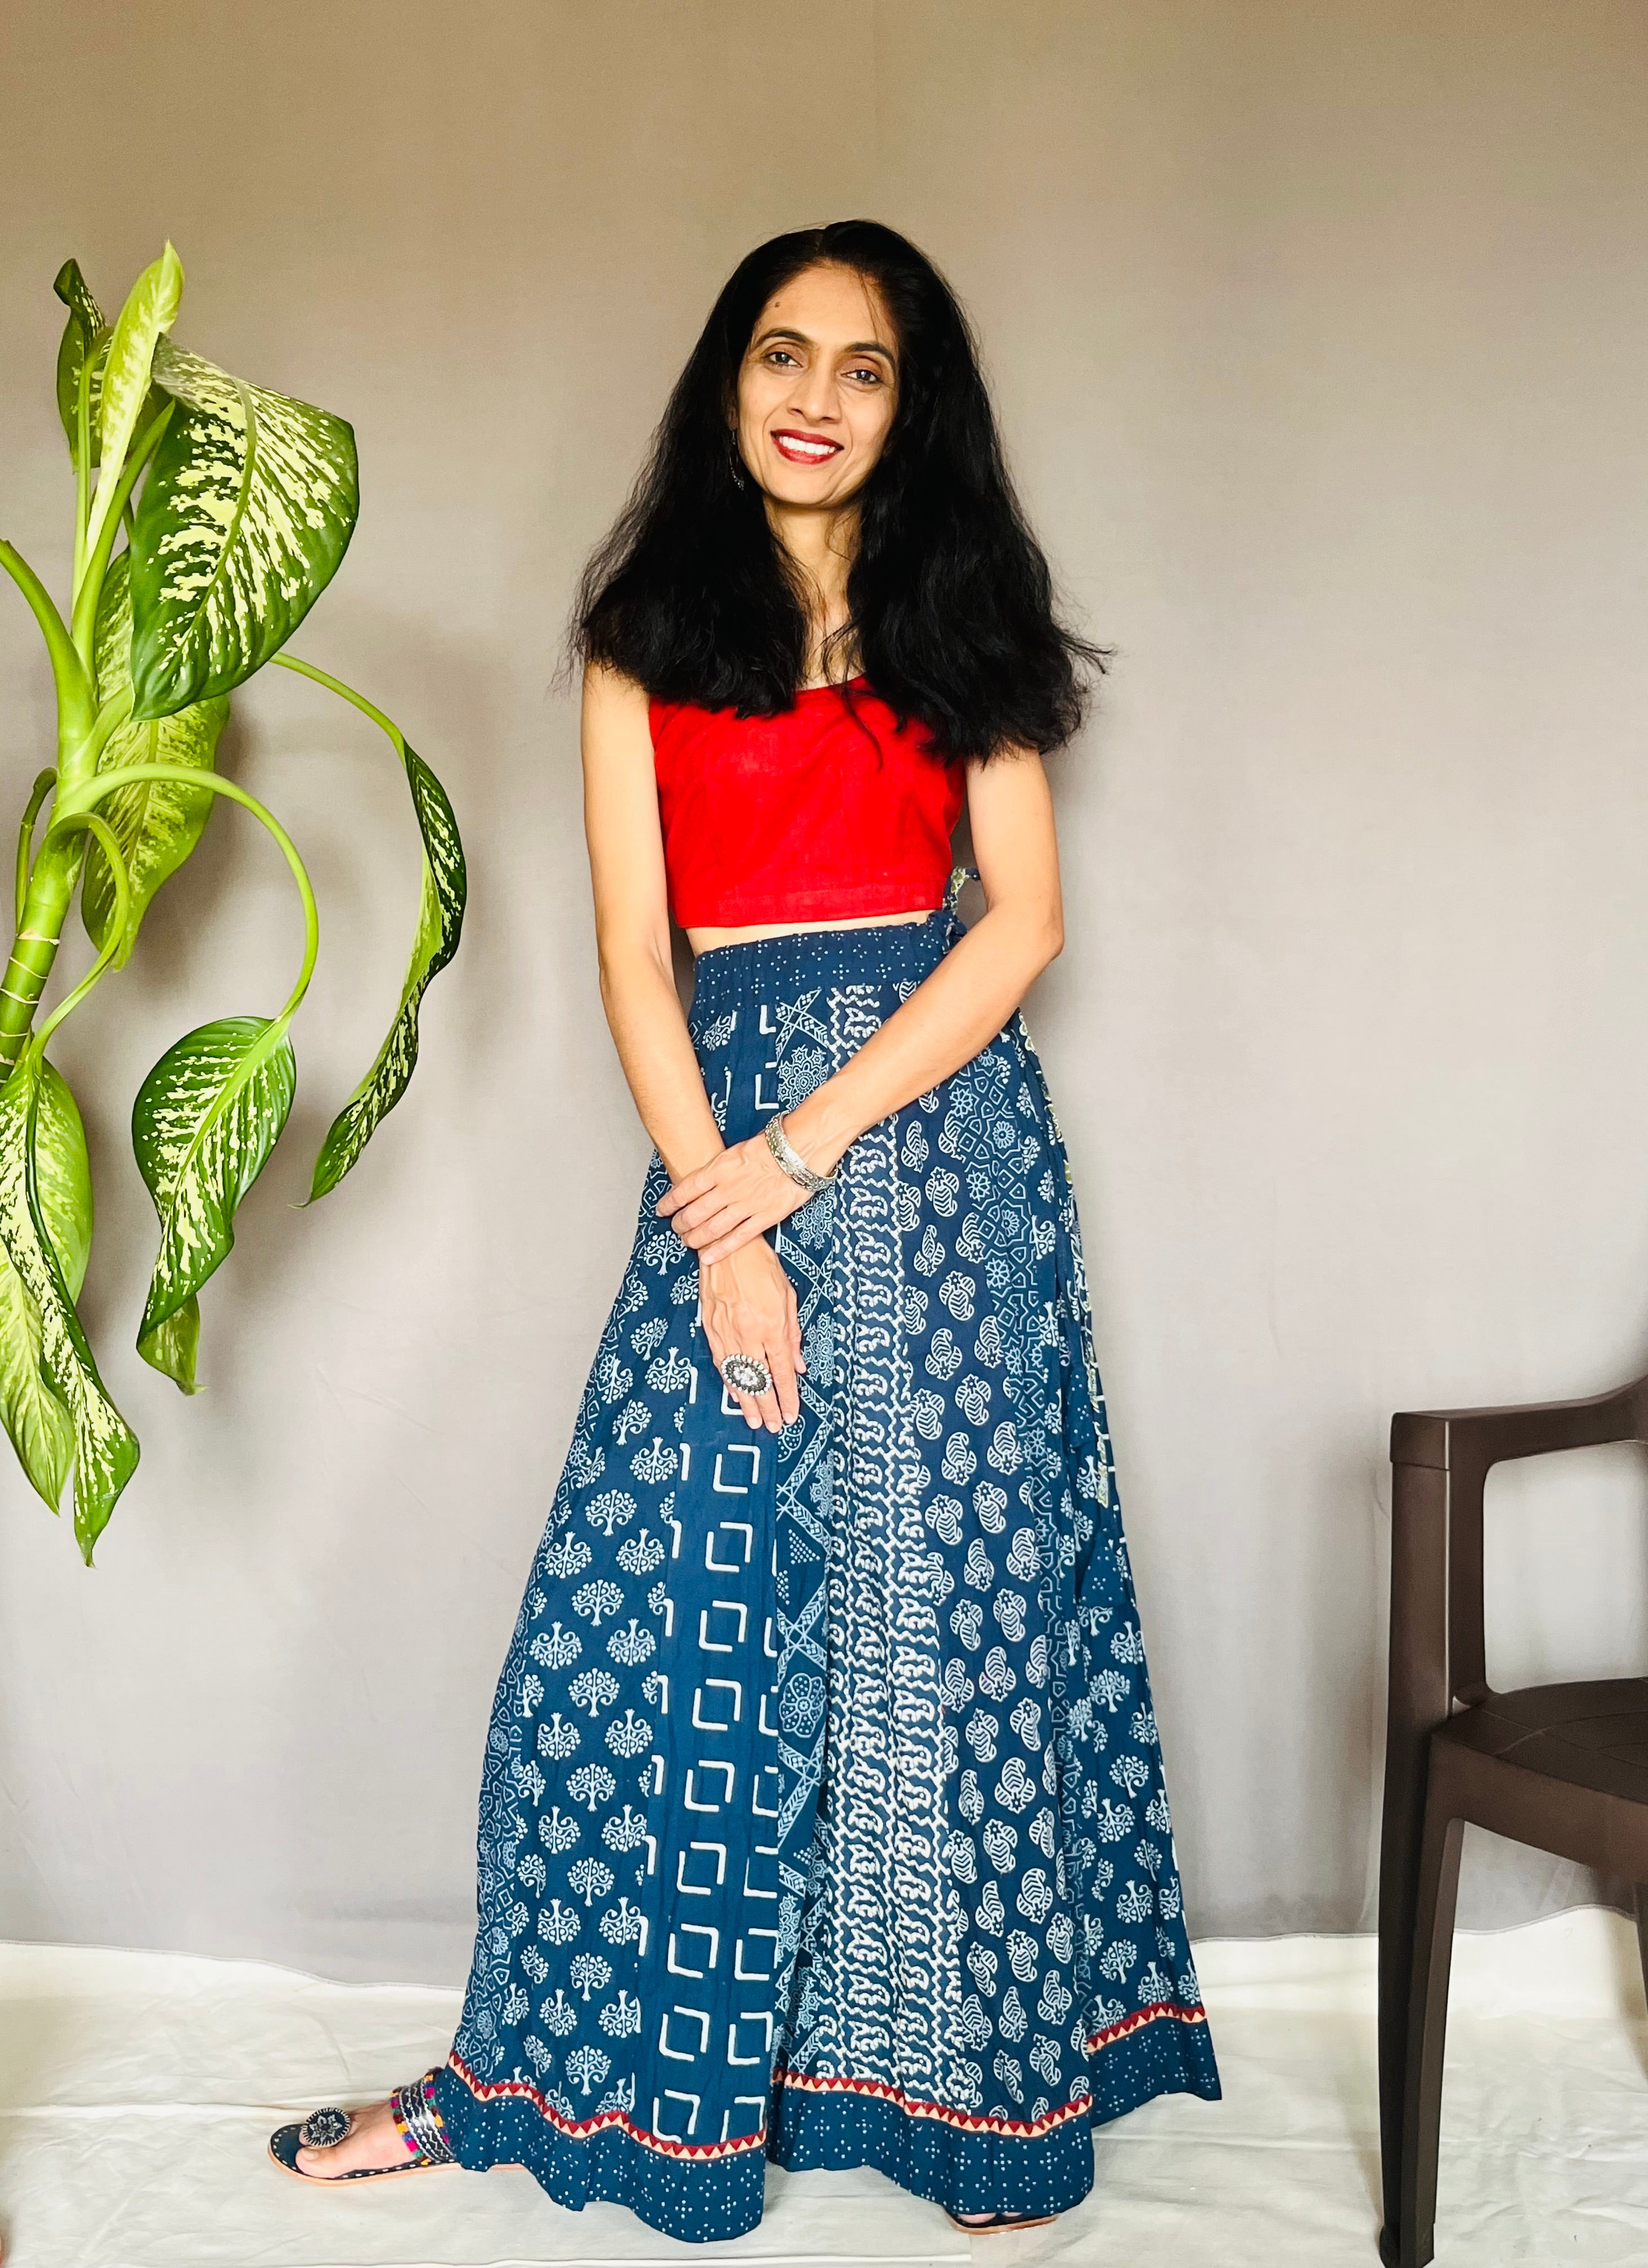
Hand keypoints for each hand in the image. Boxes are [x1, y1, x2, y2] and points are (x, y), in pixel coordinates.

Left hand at [656, 1124, 813, 1264]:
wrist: (800, 1150)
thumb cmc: (771, 1146)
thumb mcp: (735, 1151)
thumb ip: (718, 1169)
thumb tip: (704, 1182)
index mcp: (719, 1169)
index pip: (685, 1189)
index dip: (670, 1203)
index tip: (662, 1209)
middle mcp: (728, 1189)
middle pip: (694, 1213)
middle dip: (680, 1223)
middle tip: (675, 1227)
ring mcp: (746, 1205)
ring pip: (712, 1229)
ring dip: (695, 1238)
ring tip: (687, 1242)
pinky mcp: (764, 1217)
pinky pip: (737, 1239)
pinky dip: (719, 1250)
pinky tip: (706, 1257)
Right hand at [699, 1240, 804, 1432]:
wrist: (727, 1247)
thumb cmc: (760, 1266)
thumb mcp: (788, 1296)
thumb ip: (793, 1334)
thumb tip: (798, 1365)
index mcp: (771, 1326)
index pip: (781, 1371)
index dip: (787, 1396)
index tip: (792, 1413)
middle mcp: (749, 1333)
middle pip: (760, 1380)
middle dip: (768, 1406)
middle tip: (774, 1426)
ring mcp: (727, 1332)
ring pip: (738, 1376)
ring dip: (747, 1402)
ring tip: (754, 1420)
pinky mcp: (711, 1328)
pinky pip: (721, 1362)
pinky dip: (729, 1381)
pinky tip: (735, 1394)